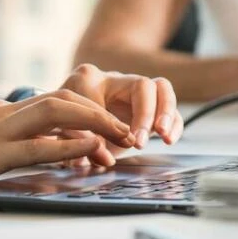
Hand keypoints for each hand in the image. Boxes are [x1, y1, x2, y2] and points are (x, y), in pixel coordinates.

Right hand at [0, 90, 136, 196]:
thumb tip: (25, 157)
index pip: (54, 105)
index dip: (88, 114)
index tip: (112, 131)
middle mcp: (2, 116)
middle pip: (64, 100)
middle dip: (102, 113)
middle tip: (130, 134)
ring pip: (56, 114)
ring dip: (96, 123)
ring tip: (124, 139)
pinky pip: (35, 145)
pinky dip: (67, 145)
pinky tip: (91, 149)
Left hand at [60, 64, 183, 165]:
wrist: (66, 117)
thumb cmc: (63, 122)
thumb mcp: (63, 131)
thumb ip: (78, 143)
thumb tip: (98, 158)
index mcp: (89, 79)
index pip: (108, 90)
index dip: (114, 120)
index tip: (118, 141)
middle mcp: (116, 80)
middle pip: (143, 85)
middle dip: (145, 114)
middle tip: (140, 140)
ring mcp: (134, 92)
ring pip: (161, 90)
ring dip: (166, 114)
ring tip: (164, 136)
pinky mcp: (149, 107)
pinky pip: (169, 108)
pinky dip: (174, 123)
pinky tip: (169, 139)